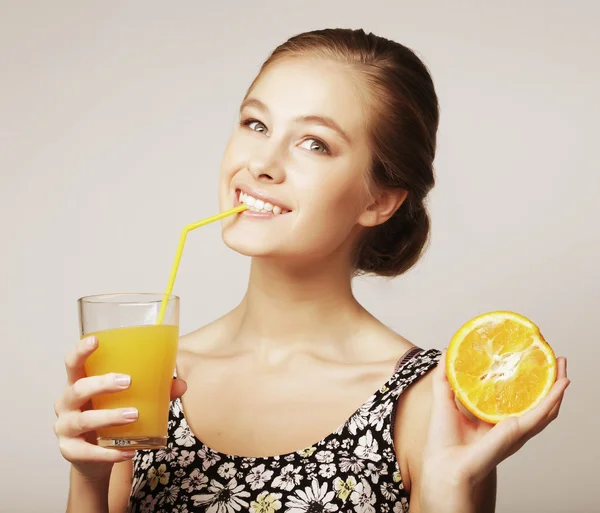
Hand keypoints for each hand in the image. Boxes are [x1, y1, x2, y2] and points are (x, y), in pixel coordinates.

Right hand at [53, 336, 186, 480]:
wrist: (93, 457)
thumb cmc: (108, 416)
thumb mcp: (125, 400)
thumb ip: (152, 390)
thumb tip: (181, 384)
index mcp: (78, 383)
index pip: (73, 364)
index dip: (80, 351)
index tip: (95, 340)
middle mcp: (66, 403)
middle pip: (77, 389)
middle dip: (102, 384)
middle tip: (128, 382)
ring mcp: (65, 428)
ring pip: (83, 420)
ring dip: (109, 417)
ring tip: (134, 415)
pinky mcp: (70, 451)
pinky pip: (88, 452)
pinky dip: (109, 452)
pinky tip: (128, 451)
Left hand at [423, 349, 569, 486]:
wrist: (445, 462)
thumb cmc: (444, 439)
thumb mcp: (444, 399)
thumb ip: (445, 376)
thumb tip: (445, 352)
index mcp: (494, 418)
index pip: (515, 396)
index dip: (525, 380)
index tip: (529, 359)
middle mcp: (509, 424)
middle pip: (536, 401)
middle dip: (548, 381)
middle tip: (555, 360)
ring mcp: (515, 429)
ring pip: (545, 408)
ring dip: (557, 387)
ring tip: (562, 366)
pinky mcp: (516, 432)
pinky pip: (540, 415)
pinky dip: (552, 400)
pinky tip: (560, 386)